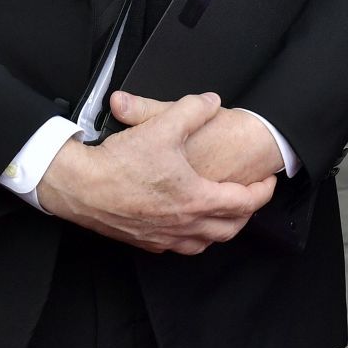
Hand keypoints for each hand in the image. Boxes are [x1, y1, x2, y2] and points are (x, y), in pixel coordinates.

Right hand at [35, 92, 274, 253]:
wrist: (78, 187)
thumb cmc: (120, 161)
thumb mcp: (162, 124)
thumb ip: (193, 108)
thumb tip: (213, 101)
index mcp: (196, 199)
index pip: (244, 202)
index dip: (262, 192)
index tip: (269, 182)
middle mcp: (183, 225)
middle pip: (229, 229)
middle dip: (246, 214)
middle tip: (253, 198)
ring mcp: (163, 238)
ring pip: (204, 243)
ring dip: (221, 229)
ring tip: (225, 213)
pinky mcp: (144, 241)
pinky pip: (179, 246)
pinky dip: (193, 237)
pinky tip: (188, 223)